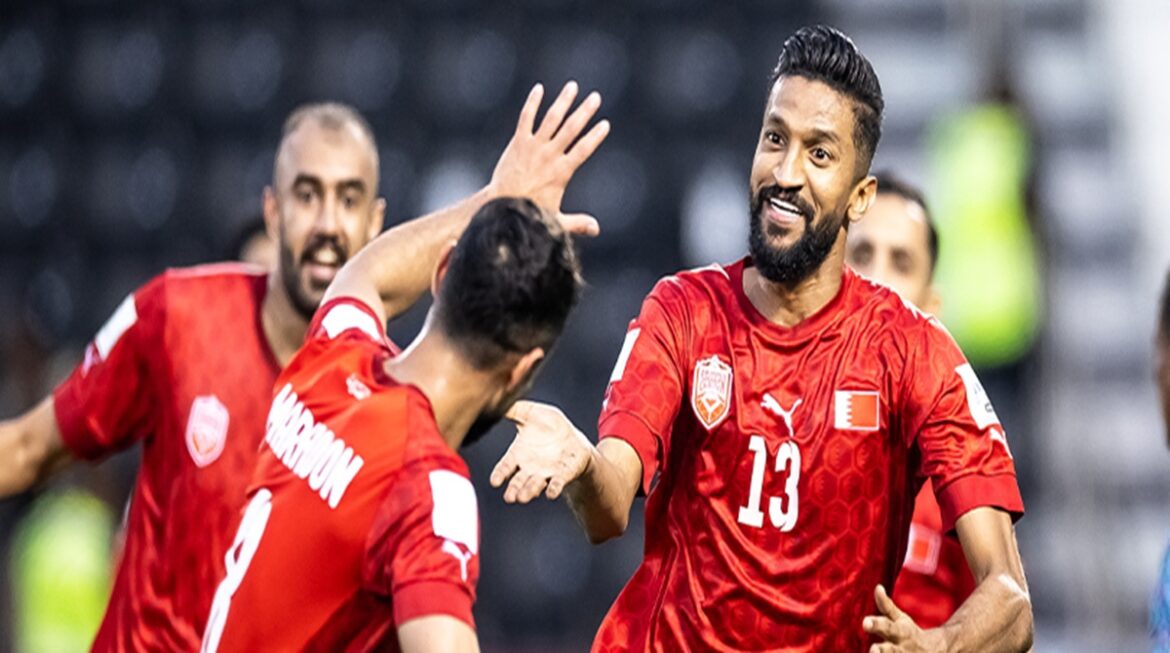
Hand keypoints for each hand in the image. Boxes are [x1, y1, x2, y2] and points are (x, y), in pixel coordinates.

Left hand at [489, 82, 609, 236]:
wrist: (500, 206)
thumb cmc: (528, 213)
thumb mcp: (556, 220)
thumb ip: (577, 223)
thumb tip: (596, 229)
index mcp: (562, 171)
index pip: (583, 150)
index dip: (595, 136)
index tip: (605, 125)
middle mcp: (549, 155)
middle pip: (571, 129)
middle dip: (584, 112)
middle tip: (596, 98)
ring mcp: (533, 146)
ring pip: (551, 119)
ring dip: (563, 102)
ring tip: (573, 87)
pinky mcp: (518, 142)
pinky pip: (526, 118)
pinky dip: (532, 103)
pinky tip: (539, 89)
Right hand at [489, 400, 593, 502]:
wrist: (574, 438)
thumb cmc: (550, 426)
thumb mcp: (533, 413)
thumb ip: (515, 410)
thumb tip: (497, 401)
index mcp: (519, 454)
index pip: (506, 466)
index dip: (500, 474)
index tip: (495, 482)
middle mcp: (530, 468)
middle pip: (519, 481)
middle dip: (514, 489)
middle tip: (509, 497)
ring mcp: (546, 473)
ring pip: (535, 485)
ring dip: (529, 492)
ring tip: (522, 497)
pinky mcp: (563, 475)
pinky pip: (557, 483)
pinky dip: (554, 488)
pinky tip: (551, 493)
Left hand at [863, 585, 946, 652]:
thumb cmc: (912, 635)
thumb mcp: (901, 621)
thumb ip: (887, 607)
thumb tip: (877, 587)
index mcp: (901, 633)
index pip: (887, 627)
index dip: (876, 624)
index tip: (865, 622)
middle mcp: (903, 650)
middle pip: (890, 651)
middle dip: (882, 651)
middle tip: (874, 649)